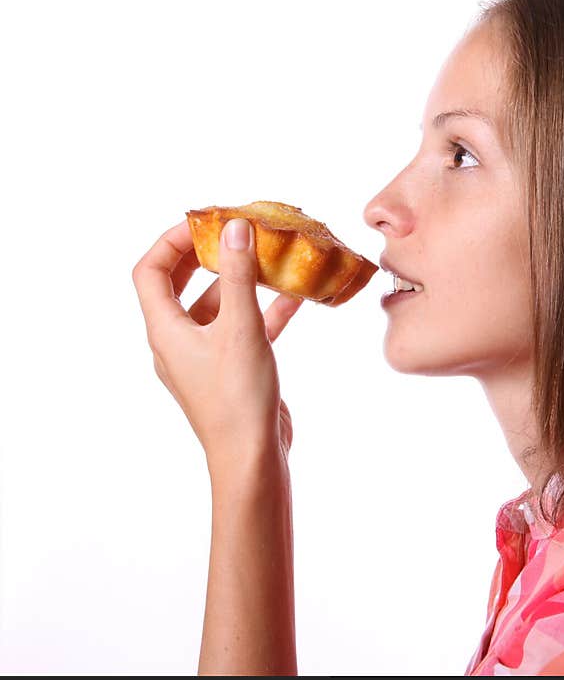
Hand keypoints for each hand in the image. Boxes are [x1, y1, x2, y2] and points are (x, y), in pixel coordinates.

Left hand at [132, 218, 302, 472]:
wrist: (251, 457)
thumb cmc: (238, 398)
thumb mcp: (240, 328)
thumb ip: (237, 276)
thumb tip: (234, 228)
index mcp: (165, 330)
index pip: (151, 271)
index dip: (173, 240)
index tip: (206, 222)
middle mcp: (177, 341)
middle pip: (180, 285)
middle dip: (206, 256)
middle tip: (233, 233)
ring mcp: (203, 357)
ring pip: (216, 307)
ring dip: (239, 282)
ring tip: (268, 259)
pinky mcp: (229, 370)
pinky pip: (241, 329)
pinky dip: (262, 311)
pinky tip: (294, 298)